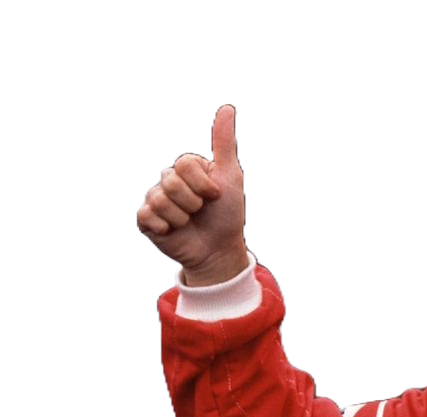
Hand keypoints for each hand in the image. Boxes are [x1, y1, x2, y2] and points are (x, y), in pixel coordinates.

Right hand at [138, 104, 247, 285]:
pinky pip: (147, 216)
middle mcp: (168, 181)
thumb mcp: (230, 176)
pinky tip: (173, 230)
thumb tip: (226, 108)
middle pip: (170, 182)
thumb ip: (224, 143)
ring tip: (189, 222)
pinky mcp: (146, 220)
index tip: (215, 195)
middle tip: (200, 211)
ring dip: (181, 217)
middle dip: (193, 202)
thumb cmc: (227, 214)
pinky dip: (166, 227)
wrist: (219, 248)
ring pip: (159, 201)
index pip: (184, 164)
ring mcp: (155, 200)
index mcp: (186, 168)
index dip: (203, 185)